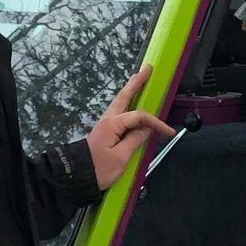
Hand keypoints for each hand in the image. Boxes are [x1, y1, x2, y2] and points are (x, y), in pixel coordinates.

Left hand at [85, 67, 177, 189]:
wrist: (78, 176)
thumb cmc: (99, 168)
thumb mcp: (121, 157)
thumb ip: (135, 140)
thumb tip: (146, 128)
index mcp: (113, 124)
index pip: (139, 116)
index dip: (155, 122)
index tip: (168, 131)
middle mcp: (108, 119)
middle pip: (124, 96)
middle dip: (136, 82)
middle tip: (147, 68)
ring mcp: (105, 124)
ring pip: (120, 102)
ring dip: (130, 90)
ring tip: (139, 79)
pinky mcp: (104, 131)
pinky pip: (119, 112)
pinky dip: (126, 102)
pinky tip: (130, 102)